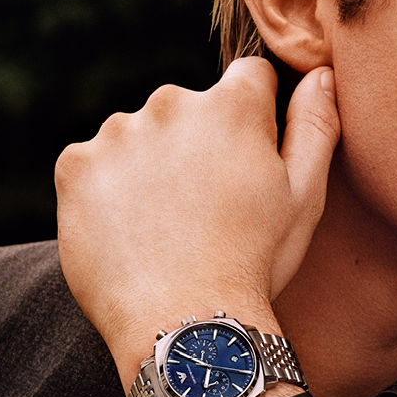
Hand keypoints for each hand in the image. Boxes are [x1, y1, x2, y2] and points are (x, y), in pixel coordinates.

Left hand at [55, 57, 339, 391]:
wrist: (183, 323)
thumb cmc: (255, 261)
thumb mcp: (304, 196)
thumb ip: (315, 124)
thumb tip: (321, 73)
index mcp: (233, 106)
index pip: (250, 77)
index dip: (257, 118)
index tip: (250, 162)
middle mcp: (171, 103)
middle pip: (191, 108)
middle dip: (200, 142)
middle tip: (209, 207)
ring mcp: (118, 133)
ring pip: (141, 135)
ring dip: (152, 164)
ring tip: (167, 225)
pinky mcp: (76, 165)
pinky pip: (95, 163)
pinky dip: (109, 189)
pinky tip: (132, 230)